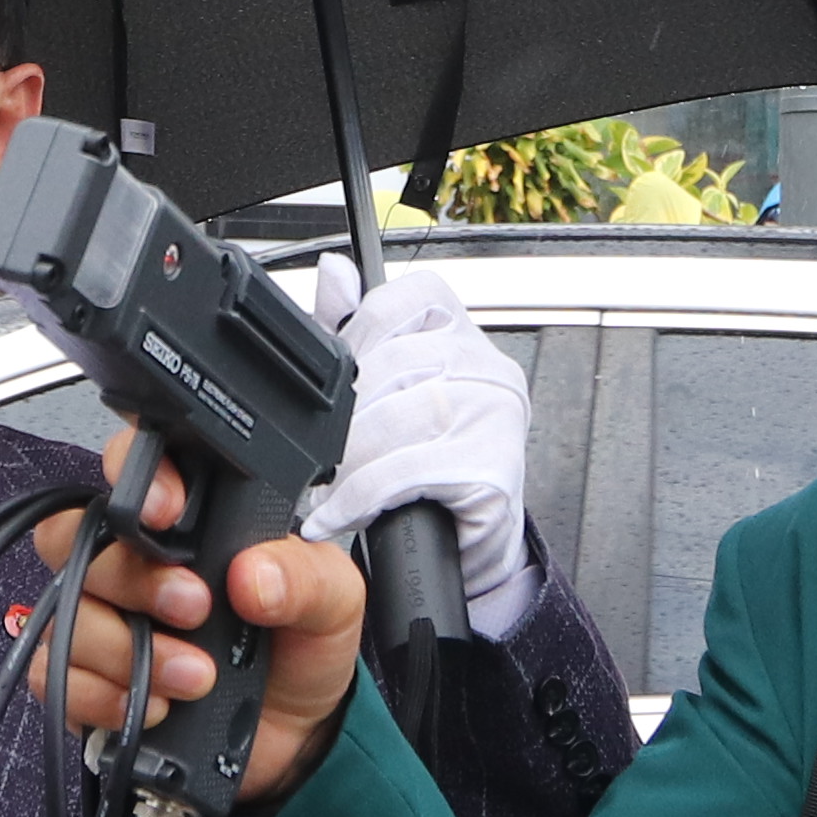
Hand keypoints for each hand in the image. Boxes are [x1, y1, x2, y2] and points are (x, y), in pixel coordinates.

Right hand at [39, 440, 368, 812]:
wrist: (297, 737)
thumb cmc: (303, 650)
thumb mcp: (333, 602)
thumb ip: (305, 576)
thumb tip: (252, 574)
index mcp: (188, 524)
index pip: (132, 470)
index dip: (136, 479)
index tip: (168, 512)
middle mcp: (134, 564)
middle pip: (75, 538)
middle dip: (132, 578)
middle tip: (194, 609)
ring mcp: (105, 621)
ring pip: (69, 614)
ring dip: (129, 651)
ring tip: (197, 677)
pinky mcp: (89, 681)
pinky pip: (57, 677)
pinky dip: (104, 695)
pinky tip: (158, 706)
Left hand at [296, 254, 527, 605]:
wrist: (471, 545)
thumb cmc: (433, 466)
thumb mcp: (385, 390)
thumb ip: (355, 332)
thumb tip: (334, 271)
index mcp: (463, 334)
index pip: (402, 300)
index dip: (354, 339)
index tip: (330, 389)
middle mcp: (490, 367)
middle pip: (391, 366)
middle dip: (342, 419)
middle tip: (316, 455)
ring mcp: (499, 416)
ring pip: (397, 420)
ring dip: (346, 464)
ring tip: (323, 490)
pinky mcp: (496, 468)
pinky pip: (407, 472)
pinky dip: (360, 497)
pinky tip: (339, 514)